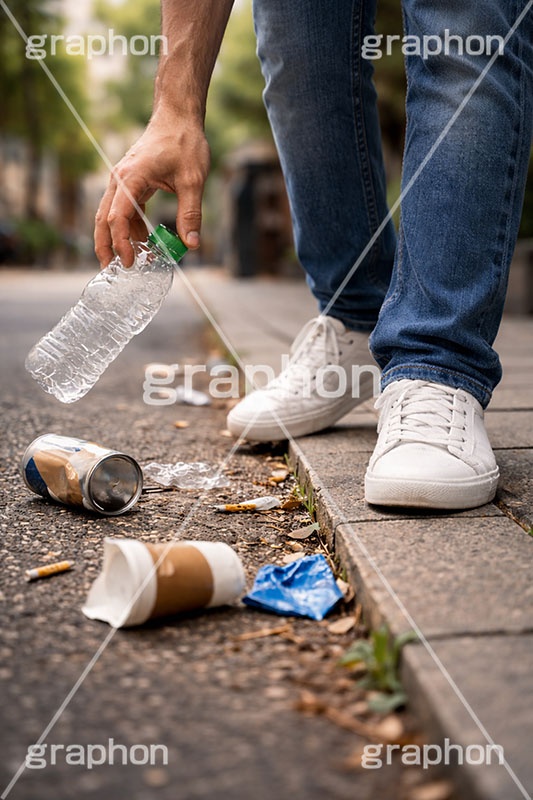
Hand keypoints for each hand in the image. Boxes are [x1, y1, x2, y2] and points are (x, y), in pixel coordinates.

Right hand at [94, 112, 209, 265]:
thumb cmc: (184, 142)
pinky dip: (130, 226)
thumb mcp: (193, 180)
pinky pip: (123, 208)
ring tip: (133, 260)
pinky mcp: (130, 181)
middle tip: (111, 270)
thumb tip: (191, 244)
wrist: (177, 116)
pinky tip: (145, 240)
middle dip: (104, 246)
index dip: (121, 243)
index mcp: (131, 178)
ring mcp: (122, 180)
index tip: (129, 262)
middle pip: (103, 218)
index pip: (117, 217)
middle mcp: (120, 179)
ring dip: (118, 238)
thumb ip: (191, 214)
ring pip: (110, 214)